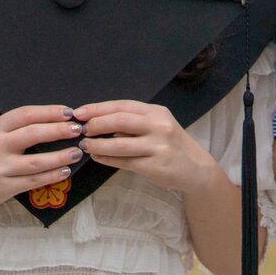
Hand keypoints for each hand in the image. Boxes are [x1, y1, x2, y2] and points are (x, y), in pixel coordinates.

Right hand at [0, 104, 85, 210]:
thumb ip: (19, 128)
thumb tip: (57, 120)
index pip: (25, 115)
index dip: (49, 112)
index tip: (69, 113)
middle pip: (33, 135)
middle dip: (59, 131)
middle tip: (78, 130)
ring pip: (36, 161)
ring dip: (60, 156)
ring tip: (77, 152)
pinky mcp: (3, 188)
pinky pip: (33, 181)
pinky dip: (52, 175)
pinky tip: (65, 171)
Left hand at [75, 100, 220, 193]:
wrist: (196, 168)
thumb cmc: (170, 144)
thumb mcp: (157, 126)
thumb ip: (134, 122)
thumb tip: (99, 122)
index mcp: (156, 112)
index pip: (122, 105)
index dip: (98, 108)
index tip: (79, 112)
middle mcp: (159, 125)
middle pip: (120, 120)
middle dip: (96, 124)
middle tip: (81, 130)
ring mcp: (158, 146)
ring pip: (120, 143)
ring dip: (98, 144)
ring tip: (85, 145)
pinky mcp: (155, 166)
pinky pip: (124, 161)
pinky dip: (107, 158)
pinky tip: (97, 156)